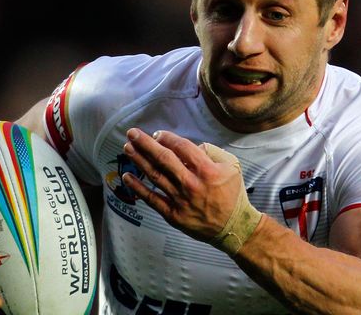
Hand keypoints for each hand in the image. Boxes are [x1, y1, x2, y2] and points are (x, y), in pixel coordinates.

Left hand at [121, 128, 243, 241]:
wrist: (233, 227)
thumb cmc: (232, 194)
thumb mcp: (231, 166)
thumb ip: (211, 152)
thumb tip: (191, 146)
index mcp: (207, 170)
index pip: (181, 147)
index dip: (166, 138)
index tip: (157, 134)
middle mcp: (191, 184)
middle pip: (163, 158)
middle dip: (145, 143)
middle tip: (131, 133)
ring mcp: (180, 200)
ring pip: (155, 176)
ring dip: (139, 160)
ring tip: (127, 148)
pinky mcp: (173, 215)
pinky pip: (152, 199)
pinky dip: (138, 187)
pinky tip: (127, 176)